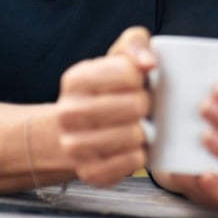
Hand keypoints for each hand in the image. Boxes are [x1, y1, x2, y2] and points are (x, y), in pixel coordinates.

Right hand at [56, 26, 155, 187]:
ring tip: (139, 124)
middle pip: (134, 106)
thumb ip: (136, 45)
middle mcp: (68, 113)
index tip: (138, 80)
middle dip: (146, 104)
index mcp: (75, 79)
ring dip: (145, 130)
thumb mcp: (119, 55)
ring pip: (133, 136)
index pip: (128, 72)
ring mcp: (74, 146)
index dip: (142, 76)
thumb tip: (149, 63)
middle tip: (141, 105)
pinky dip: (140, 154)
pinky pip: (131, 163)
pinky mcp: (89, 172)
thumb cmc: (109, 87)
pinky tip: (133, 145)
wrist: (79, 129)